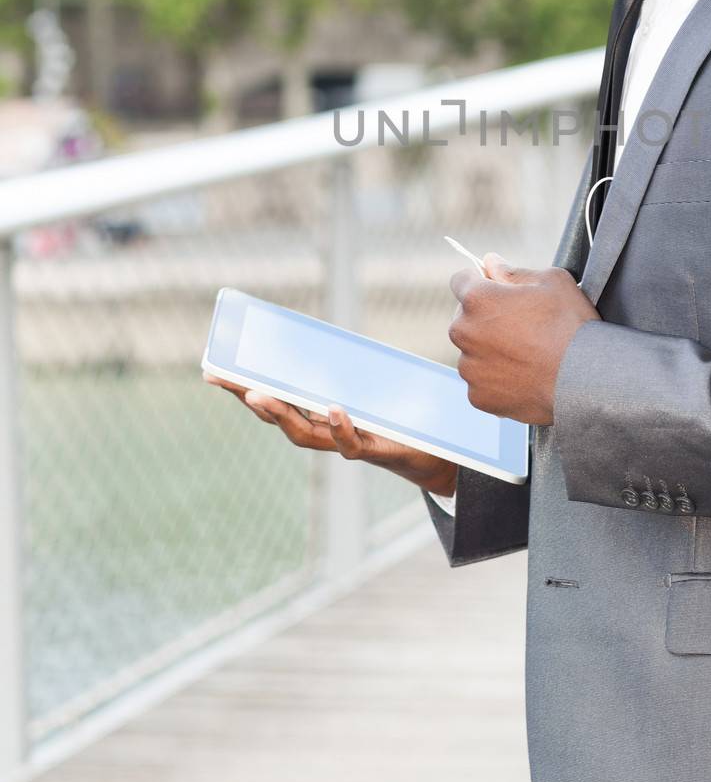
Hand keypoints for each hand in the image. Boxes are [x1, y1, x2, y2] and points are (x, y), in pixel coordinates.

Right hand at [201, 374, 457, 497]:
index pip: (270, 400)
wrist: (429, 451)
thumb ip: (343, 365)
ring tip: (257, 396)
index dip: (239, 387)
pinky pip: (351, 441)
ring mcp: (344, 442)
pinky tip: (332, 409)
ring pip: (304, 434)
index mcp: (315, 414)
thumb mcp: (365, 384)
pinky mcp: (372, 449)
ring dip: (280, 414)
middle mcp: (322, 432)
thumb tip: (318, 331)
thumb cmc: (393, 413)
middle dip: (247, 397)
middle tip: (223, 380)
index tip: (210, 370)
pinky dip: (340, 426)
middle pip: (277, 417)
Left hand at [447, 252, 598, 424]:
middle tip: (520, 325)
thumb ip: (513, 270)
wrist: (586, 381)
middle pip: (465, 318)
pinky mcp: (478, 396)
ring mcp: (470, 368)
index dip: (479, 282)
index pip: (460, 280)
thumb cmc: (571, 326)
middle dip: (485, 318)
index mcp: (477, 299)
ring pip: (472, 352)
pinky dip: (497, 379)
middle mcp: (464, 333)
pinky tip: (523, 375)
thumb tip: (490, 263)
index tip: (495, 290)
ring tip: (526, 354)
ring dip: (489, 350)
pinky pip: (481, 381)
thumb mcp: (552, 281)